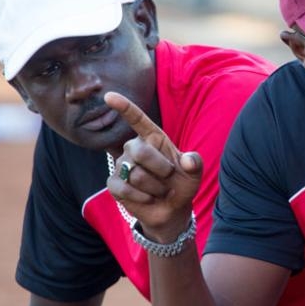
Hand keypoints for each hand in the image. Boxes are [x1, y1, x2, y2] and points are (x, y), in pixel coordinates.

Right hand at [105, 91, 202, 241]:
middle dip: (160, 168)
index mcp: (153, 139)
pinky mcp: (114, 184)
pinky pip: (124, 188)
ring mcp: (122, 165)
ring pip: (135, 174)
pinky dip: (141, 197)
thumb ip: (195, 163)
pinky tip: (148, 199)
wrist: (172, 209)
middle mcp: (134, 148)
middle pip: (140, 151)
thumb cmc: (182, 184)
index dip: (124, 107)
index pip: (137, 119)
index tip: (109, 96)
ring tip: (160, 190)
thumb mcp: (194, 173)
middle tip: (169, 178)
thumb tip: (189, 160)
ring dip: (155, 187)